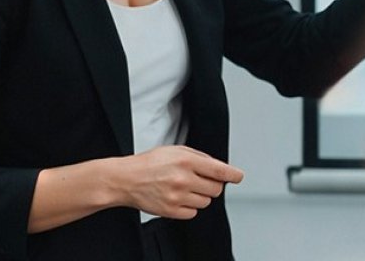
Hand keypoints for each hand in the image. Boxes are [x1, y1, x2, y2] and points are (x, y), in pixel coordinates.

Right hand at [116, 145, 243, 219]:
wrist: (126, 179)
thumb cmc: (149, 164)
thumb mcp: (174, 150)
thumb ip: (198, 157)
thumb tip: (218, 167)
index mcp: (185, 161)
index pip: (219, 170)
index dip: (233, 175)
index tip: (238, 176)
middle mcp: (183, 179)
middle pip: (216, 189)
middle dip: (212, 185)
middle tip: (199, 180)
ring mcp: (178, 197)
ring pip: (206, 202)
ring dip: (199, 196)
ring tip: (184, 188)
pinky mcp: (172, 211)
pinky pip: (193, 213)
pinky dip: (189, 206)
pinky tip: (177, 197)